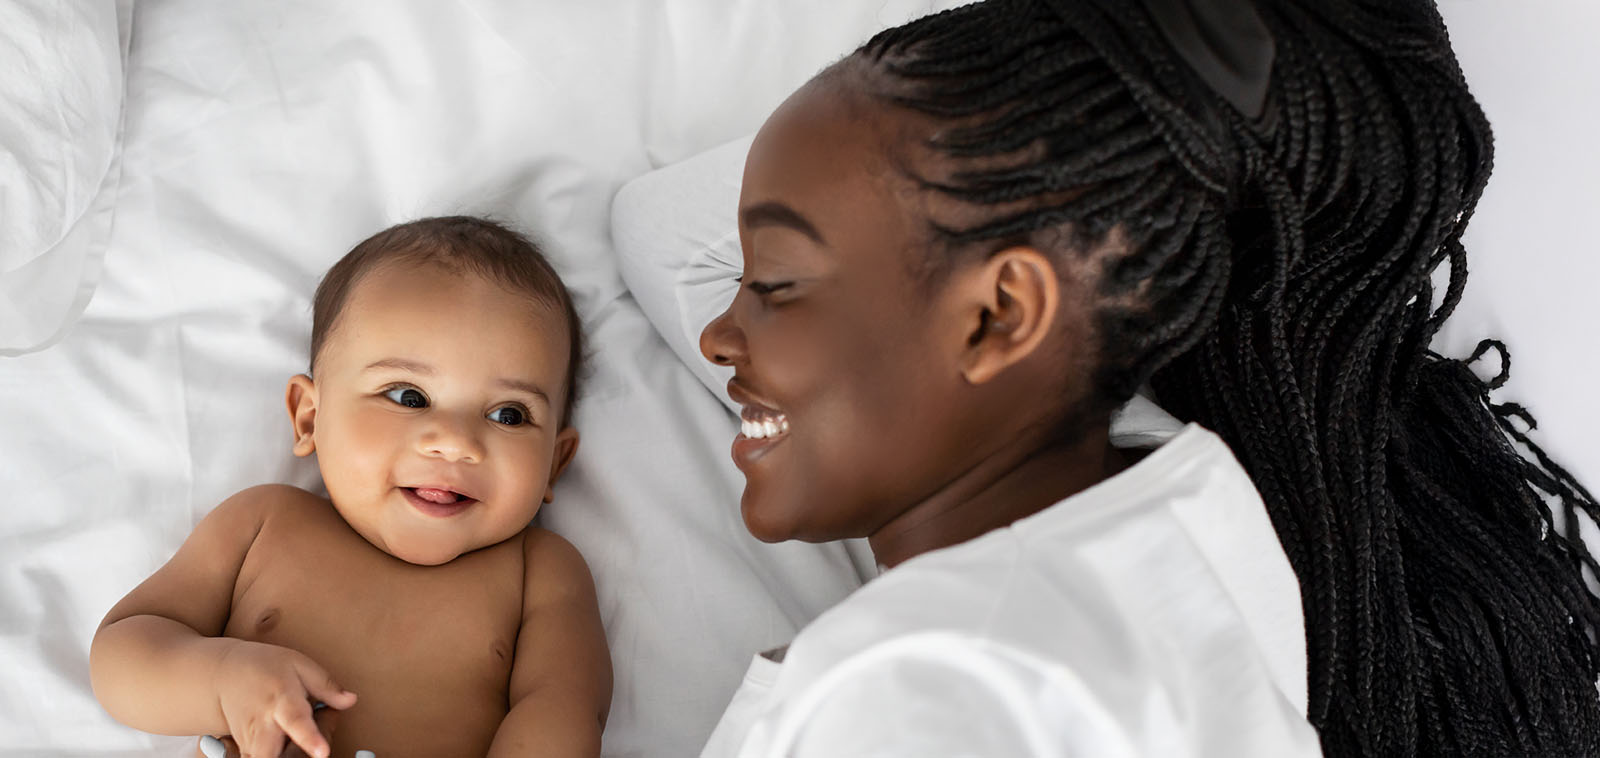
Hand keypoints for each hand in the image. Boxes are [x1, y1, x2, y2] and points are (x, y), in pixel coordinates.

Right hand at [211, 640, 356, 757]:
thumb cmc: (265, 667)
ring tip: (290, 744)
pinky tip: (280, 746)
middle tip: (313, 752)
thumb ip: (326, 686)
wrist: (225, 673)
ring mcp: (250, 739)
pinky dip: (270, 757)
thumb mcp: (299, 665)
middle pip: (269, 754)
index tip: (322, 752)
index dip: (310, 739)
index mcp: (281, 700)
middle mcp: (262, 724)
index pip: (295, 721)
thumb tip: (350, 700)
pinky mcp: (244, 749)